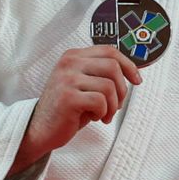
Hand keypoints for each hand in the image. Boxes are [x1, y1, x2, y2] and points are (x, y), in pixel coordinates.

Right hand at [11, 46, 141, 175]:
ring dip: (112, 105)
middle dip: (122, 90)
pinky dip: (103, 113)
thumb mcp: (84, 84)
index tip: (137, 80)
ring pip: (109, 86)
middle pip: (113, 67)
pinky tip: (93, 118)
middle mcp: (69, 63)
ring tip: (103, 114)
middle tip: (115, 105)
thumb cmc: (67, 108)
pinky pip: (100, 101)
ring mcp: (66, 79)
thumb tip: (134, 72)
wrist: (41, 129)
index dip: (129, 65)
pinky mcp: (68, 97)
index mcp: (73, 56)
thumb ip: (101, 73)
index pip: (109, 51)